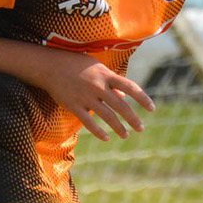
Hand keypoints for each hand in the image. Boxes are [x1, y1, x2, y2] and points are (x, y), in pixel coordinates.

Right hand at [33, 50, 153, 140]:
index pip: (131, 87)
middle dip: (133, 119)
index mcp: (106, 75)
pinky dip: (99, 132)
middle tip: (141, 128)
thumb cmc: (76, 64)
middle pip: (121, 106)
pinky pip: (89, 122)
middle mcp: (98, 87)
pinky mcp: (74, 106)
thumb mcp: (97, 68)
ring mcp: (86, 97)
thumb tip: (124, 97)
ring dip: (119, 128)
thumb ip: (111, 82)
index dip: (143, 99)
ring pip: (107, 117)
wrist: (50, 66)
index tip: (151, 109)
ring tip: (125, 135)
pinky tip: (106, 138)